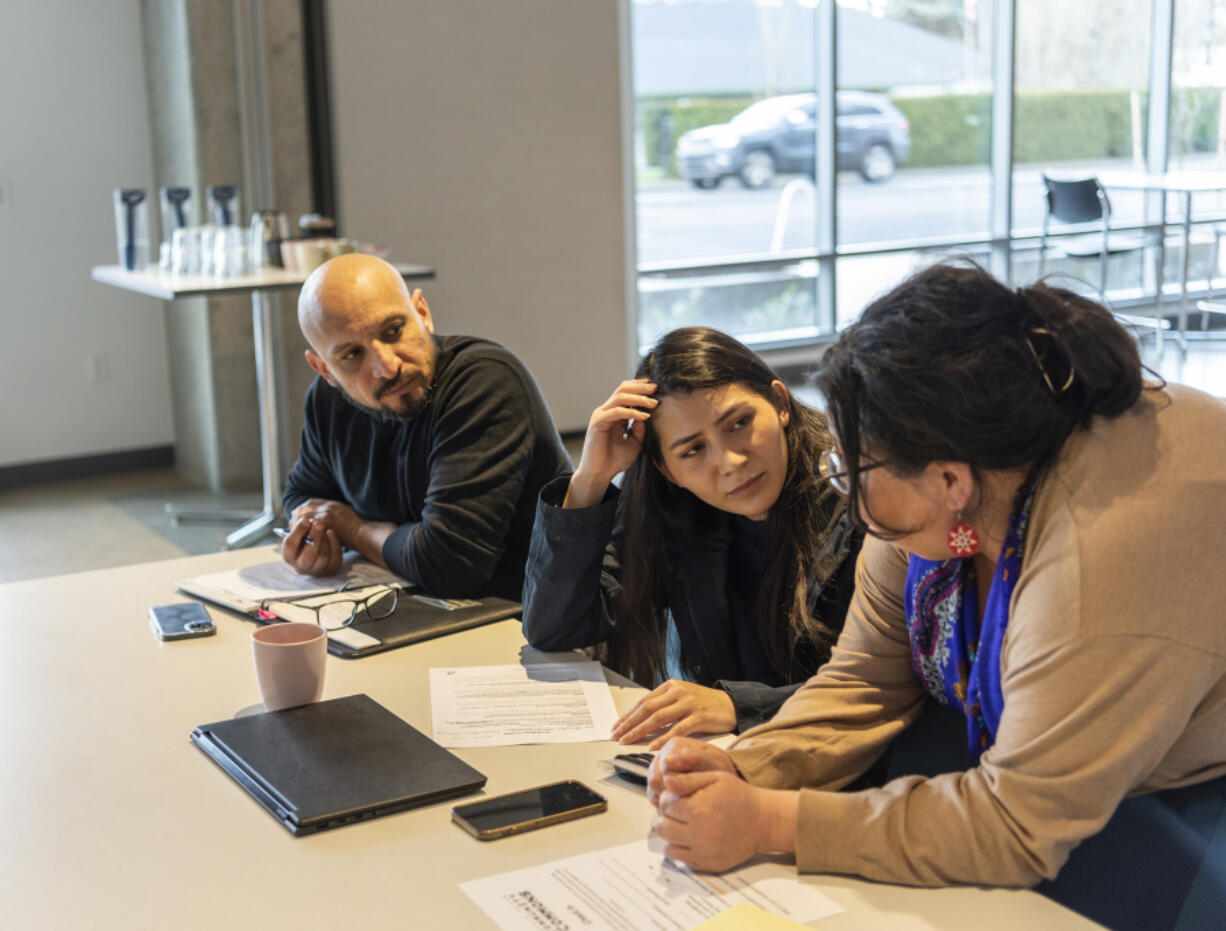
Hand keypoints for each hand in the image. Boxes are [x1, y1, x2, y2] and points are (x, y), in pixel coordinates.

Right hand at [280, 499, 357, 576]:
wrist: (316, 547)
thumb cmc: (304, 538)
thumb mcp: (299, 532)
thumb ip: (301, 528)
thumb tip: (308, 521)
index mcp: (289, 556)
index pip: (290, 545)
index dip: (298, 531)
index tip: (306, 520)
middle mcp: (301, 567)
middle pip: (308, 557)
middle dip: (315, 538)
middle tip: (319, 524)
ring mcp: (316, 570)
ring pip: (323, 558)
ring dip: (325, 540)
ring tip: (324, 528)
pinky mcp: (330, 569)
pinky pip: (335, 558)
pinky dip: (334, 543)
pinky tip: (331, 533)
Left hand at [290, 499, 362, 542]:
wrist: (362, 533)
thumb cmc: (355, 527)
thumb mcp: (343, 514)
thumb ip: (330, 512)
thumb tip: (317, 518)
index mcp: (330, 503)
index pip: (309, 503)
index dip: (301, 510)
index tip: (297, 518)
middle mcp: (326, 506)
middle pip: (304, 507)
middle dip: (296, 516)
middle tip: (293, 526)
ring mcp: (325, 513)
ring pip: (303, 515)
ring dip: (297, 524)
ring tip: (296, 533)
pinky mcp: (324, 522)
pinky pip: (308, 524)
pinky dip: (303, 530)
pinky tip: (302, 536)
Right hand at [565, 379, 657, 507]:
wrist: (600, 474)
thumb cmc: (616, 460)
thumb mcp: (635, 442)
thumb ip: (640, 428)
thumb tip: (646, 413)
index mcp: (615, 413)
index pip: (627, 392)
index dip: (640, 387)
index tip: (656, 388)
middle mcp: (607, 411)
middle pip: (623, 389)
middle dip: (640, 387)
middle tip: (656, 388)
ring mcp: (601, 415)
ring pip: (620, 397)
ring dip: (638, 398)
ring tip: (653, 403)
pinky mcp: (598, 422)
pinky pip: (616, 412)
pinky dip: (631, 412)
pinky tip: (644, 416)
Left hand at [612, 680, 736, 748]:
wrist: (731, 705)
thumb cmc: (704, 704)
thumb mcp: (682, 698)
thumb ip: (664, 705)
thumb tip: (640, 720)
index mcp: (670, 686)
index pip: (644, 701)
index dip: (628, 715)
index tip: (616, 727)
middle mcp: (678, 692)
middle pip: (648, 709)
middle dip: (629, 723)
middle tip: (616, 735)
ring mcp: (689, 704)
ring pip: (658, 718)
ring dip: (640, 731)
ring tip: (627, 740)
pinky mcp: (699, 717)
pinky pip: (677, 729)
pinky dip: (663, 738)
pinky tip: (652, 746)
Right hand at [646, 737, 737, 808]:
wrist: (721, 778)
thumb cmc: (719, 769)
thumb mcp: (713, 763)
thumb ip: (695, 759)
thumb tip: (668, 760)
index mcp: (675, 745)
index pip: (665, 770)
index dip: (678, 786)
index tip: (694, 790)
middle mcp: (663, 754)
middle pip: (655, 780)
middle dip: (672, 794)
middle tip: (691, 798)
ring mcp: (658, 767)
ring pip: (652, 790)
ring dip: (667, 800)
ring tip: (687, 801)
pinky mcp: (657, 781)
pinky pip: (653, 796)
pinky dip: (665, 803)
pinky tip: (680, 803)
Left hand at [654, 771, 795, 872]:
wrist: (763, 822)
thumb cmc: (739, 796)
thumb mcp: (715, 778)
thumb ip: (687, 780)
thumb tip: (666, 780)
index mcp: (698, 810)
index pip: (665, 805)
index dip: (669, 798)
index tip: (678, 797)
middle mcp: (698, 835)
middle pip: (662, 828)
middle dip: (667, 817)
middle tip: (680, 813)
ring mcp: (703, 853)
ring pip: (668, 848)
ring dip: (673, 836)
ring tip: (685, 826)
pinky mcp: (708, 865)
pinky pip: (683, 861)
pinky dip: (683, 850)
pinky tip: (694, 839)